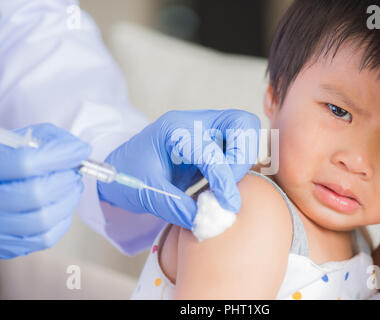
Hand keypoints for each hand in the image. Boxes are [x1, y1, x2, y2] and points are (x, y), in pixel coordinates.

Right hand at [0, 124, 91, 258]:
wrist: (0, 182)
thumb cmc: (13, 157)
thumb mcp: (26, 139)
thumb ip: (51, 139)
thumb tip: (80, 151)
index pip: (26, 163)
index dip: (61, 156)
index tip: (80, 151)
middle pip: (36, 194)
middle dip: (66, 180)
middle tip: (75, 173)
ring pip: (42, 219)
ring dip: (69, 201)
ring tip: (73, 187)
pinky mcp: (6, 243)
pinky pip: (44, 238)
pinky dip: (62, 220)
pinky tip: (63, 204)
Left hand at [98, 109, 260, 229]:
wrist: (120, 169)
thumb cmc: (126, 174)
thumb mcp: (145, 193)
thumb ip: (176, 207)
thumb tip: (208, 220)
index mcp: (174, 129)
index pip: (211, 150)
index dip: (223, 179)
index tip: (227, 206)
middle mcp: (195, 123)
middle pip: (241, 123)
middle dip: (242, 157)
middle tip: (229, 185)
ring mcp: (206, 130)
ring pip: (245, 133)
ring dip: (242, 161)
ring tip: (223, 187)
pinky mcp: (212, 144)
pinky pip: (237, 148)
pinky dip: (237, 167)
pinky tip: (220, 186)